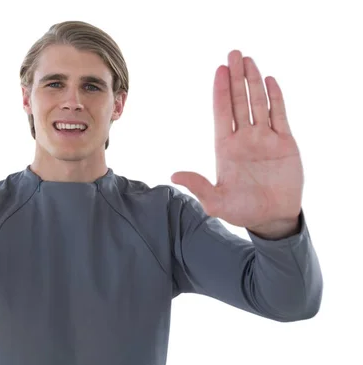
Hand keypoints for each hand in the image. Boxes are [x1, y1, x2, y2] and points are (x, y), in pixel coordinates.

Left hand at [171, 50, 302, 228]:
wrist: (272, 217)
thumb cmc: (242, 210)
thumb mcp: (216, 202)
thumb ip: (198, 186)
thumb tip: (173, 176)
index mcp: (225, 147)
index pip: (222, 112)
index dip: (220, 91)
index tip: (219, 70)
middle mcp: (244, 138)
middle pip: (239, 101)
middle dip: (236, 77)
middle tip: (233, 53)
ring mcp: (265, 138)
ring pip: (258, 103)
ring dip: (254, 81)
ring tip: (249, 59)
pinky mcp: (285, 142)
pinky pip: (280, 115)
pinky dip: (276, 98)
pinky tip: (271, 80)